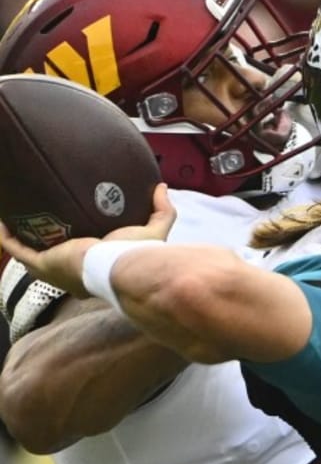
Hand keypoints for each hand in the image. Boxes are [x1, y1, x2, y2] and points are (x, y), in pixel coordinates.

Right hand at [0, 182, 175, 297]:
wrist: (121, 266)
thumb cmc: (137, 254)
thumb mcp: (153, 230)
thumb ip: (161, 210)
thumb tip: (161, 187)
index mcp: (97, 272)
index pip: (83, 263)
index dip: (76, 250)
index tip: (73, 231)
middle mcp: (73, 276)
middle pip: (53, 260)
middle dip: (44, 243)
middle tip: (41, 221)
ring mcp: (54, 271)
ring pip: (30, 255)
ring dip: (20, 239)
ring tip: (15, 220)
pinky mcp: (42, 263)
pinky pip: (16, 250)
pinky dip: (7, 238)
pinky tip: (2, 222)